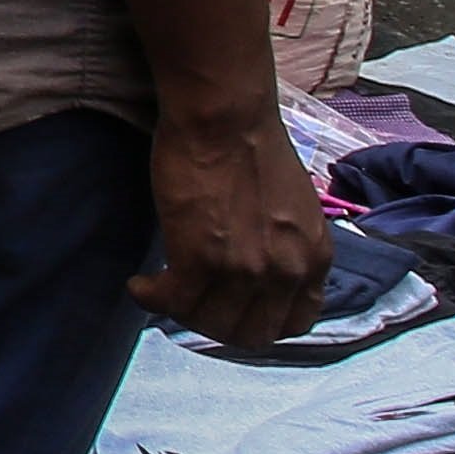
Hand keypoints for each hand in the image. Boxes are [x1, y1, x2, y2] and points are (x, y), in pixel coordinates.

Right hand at [131, 102, 328, 348]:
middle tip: (191, 303)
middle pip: (250, 334)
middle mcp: (286, 272)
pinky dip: (150, 298)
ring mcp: (244, 270)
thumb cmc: (253, 146)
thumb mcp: (294, 208)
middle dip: (216, 324)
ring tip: (161, 290)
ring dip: (181, 312)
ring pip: (208, 324)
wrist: (225, 119)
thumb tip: (259, 266)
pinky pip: (171, 303)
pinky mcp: (199, 260)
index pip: (294, 323)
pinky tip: (139, 284)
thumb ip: (286, 245)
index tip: (233, 308)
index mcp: (316, 258)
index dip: (259, 321)